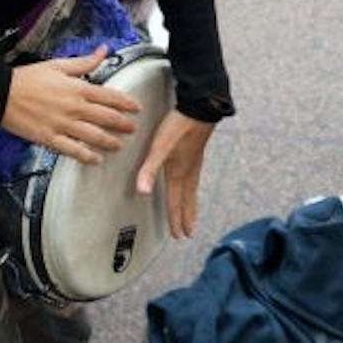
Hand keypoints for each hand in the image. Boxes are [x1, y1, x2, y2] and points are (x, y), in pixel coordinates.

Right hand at [1, 47, 137, 163]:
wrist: (1, 94)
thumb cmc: (27, 79)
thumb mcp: (58, 65)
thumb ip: (84, 62)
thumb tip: (103, 50)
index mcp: (77, 88)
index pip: (110, 96)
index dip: (127, 103)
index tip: (136, 108)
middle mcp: (74, 108)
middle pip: (107, 118)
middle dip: (123, 124)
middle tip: (132, 128)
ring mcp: (63, 125)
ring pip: (94, 136)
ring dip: (110, 141)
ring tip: (119, 145)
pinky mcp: (50, 138)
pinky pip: (73, 150)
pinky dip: (87, 156)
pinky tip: (96, 159)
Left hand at [136, 110, 214, 239]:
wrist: (200, 107)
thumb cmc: (180, 126)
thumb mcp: (160, 147)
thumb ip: (149, 169)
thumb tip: (142, 191)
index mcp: (178, 172)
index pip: (175, 201)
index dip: (175, 218)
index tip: (179, 234)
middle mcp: (188, 171)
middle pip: (187, 200)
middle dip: (186, 217)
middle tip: (188, 233)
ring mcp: (194, 163)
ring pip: (192, 190)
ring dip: (192, 205)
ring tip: (193, 216)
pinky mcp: (196, 154)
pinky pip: (195, 180)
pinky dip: (193, 190)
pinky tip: (191, 185)